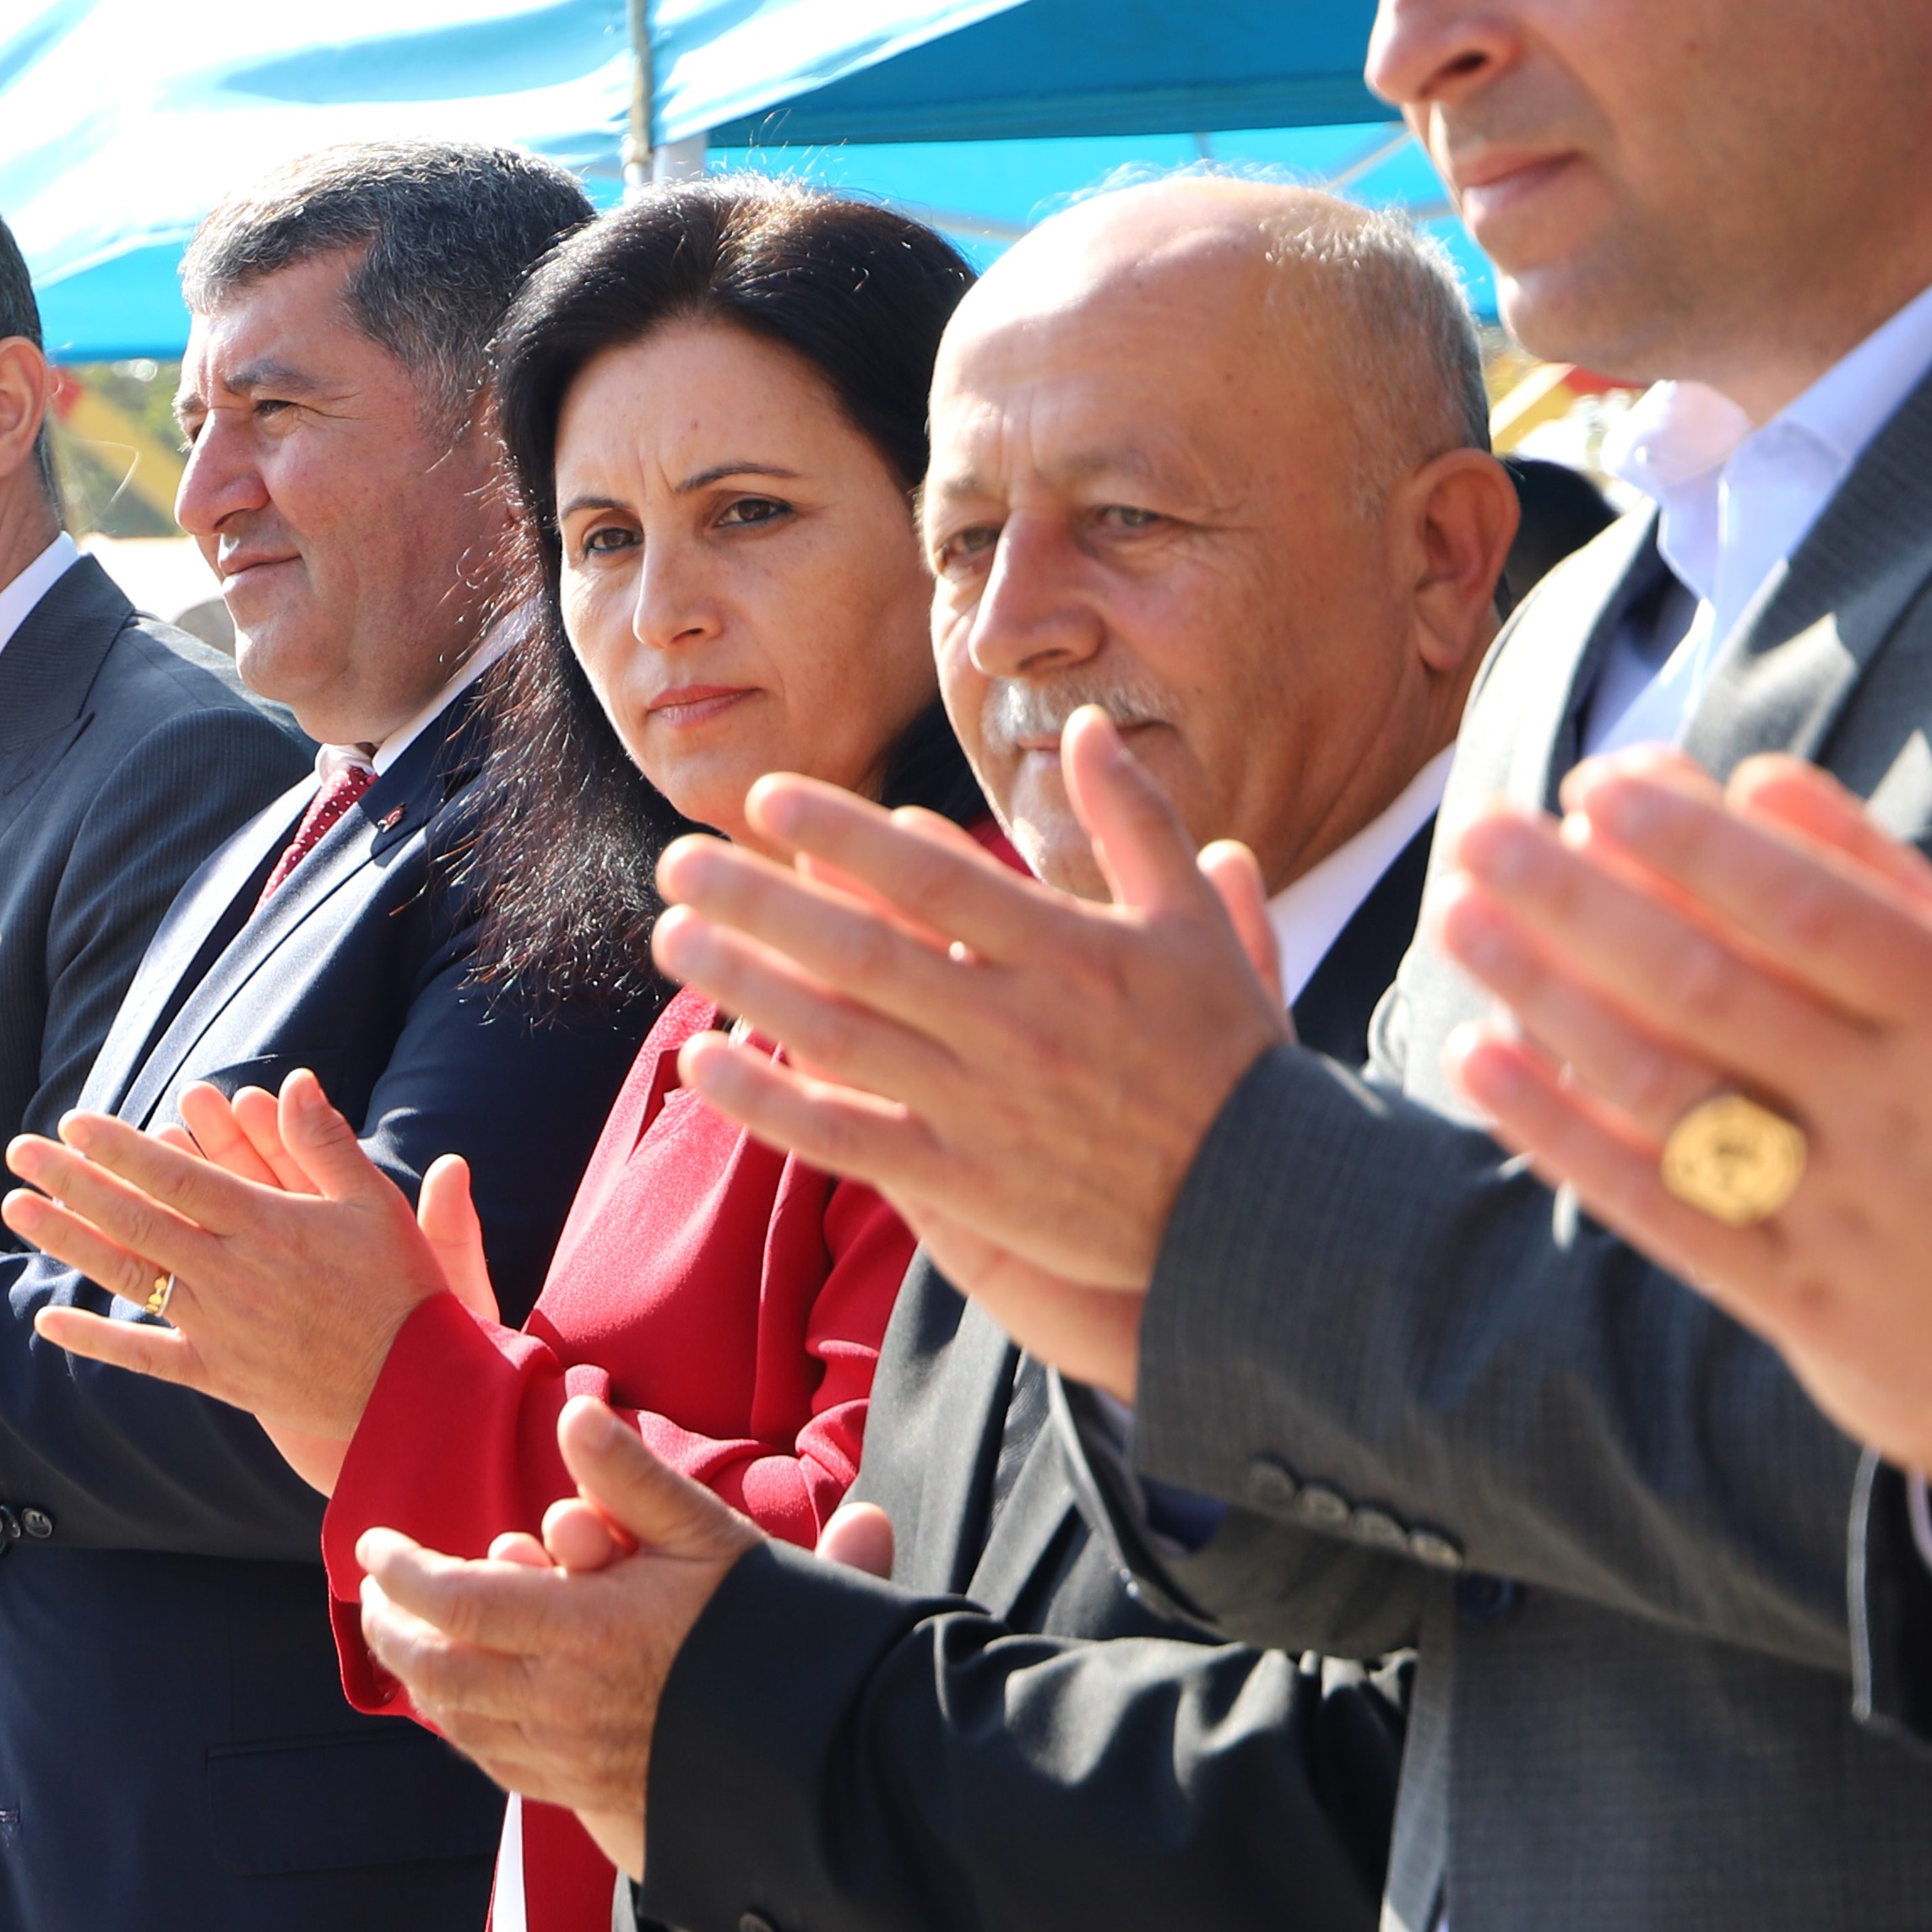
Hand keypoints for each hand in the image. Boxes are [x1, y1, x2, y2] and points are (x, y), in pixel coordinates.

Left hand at [14, 1070, 493, 1491]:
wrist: (415, 1393)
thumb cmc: (402, 1291)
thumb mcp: (375, 1205)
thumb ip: (326, 1143)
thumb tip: (295, 1081)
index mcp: (265, 1227)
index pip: (175, 1178)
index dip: (120, 1148)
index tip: (75, 1122)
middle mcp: (230, 1275)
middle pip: (135, 1219)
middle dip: (72, 1180)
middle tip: (22, 1149)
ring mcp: (218, 1328)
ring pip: (128, 1277)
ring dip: (67, 1240)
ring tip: (17, 1208)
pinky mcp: (219, 1376)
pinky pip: (145, 1357)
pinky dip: (95, 1341)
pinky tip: (48, 1322)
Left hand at [351, 1397, 763, 1878]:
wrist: (823, 1754)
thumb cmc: (764, 1632)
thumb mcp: (707, 1536)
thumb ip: (632, 1477)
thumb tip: (575, 1411)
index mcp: (587, 1632)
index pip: (457, 1601)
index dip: (403, 1572)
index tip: (375, 1545)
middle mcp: (566, 1704)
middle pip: (438, 1669)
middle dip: (391, 1628)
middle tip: (375, 1594)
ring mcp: (573, 1759)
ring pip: (460, 1722)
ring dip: (418, 1676)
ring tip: (402, 1635)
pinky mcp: (588, 1795)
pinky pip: (498, 1764)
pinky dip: (462, 1726)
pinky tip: (458, 1701)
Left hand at [649, 711, 1289, 1397]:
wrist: (1260, 1205)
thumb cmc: (1225, 1051)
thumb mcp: (1195, 922)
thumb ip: (1136, 819)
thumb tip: (1087, 727)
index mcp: (1066, 953)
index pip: (931, 879)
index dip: (843, 835)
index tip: (767, 797)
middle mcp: (1014, 1027)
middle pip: (861, 952)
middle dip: (759, 902)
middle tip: (678, 860)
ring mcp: (983, 1109)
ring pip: (838, 1039)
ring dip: (745, 985)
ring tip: (671, 938)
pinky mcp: (966, 1185)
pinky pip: (845, 1138)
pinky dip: (768, 1103)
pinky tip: (702, 1063)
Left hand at [1435, 692, 1931, 1532]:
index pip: (1821, 916)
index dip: (1703, 847)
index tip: (1601, 778)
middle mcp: (1902, 1116)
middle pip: (1711, 991)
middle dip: (1582, 903)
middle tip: (1480, 828)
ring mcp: (1842, 1213)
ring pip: (1669, 1091)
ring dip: (1549, 999)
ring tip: (1457, 916)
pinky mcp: (1798, 1299)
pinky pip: (1659, 1209)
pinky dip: (1562, 1133)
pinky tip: (1481, 1056)